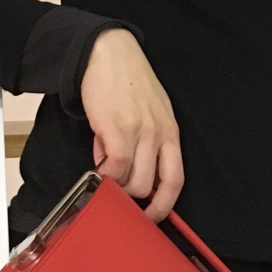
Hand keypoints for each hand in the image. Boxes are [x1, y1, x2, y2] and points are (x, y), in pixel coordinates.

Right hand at [79, 27, 183, 220]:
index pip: (175, 180)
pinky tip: (96, 168)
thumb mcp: (149, 112)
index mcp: (171, 133)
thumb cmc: (128, 82)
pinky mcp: (116, 127)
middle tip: (115, 188)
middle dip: (130, 196)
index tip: (150, 218)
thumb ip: (144, 142)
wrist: (108, 53)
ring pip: (132, 182)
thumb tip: (125, 173)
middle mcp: (159, 134)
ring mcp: (139, 131)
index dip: (163, 206)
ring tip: (103, 170)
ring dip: (115, 186)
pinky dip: (104, 175)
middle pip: (149, 186)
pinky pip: (114, 167)